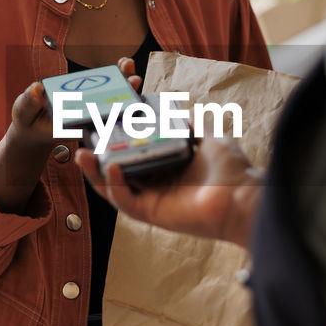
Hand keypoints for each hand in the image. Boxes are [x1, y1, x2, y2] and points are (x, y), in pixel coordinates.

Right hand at [76, 131, 263, 248]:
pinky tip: (110, 166)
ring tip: (81, 154)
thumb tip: (183, 111)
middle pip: (118, 172)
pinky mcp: (153, 214)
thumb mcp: (211, 138)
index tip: (100, 124)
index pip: (134, 155)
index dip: (115, 142)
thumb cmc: (233, 171)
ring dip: (95, 173)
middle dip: (96, 158)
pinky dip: (115, 185)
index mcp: (168, 169)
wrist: (244, 197)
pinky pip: (127, 201)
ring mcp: (154, 201)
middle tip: (81, 141)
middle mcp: (158, 186)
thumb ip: (194, 126)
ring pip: (114, 189)